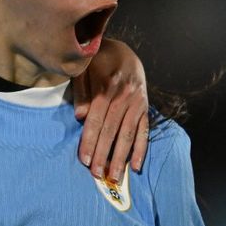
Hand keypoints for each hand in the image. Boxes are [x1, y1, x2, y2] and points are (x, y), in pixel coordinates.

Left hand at [73, 38, 148, 180]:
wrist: (122, 49)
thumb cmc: (97, 60)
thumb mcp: (84, 68)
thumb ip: (82, 91)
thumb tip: (80, 116)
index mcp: (108, 86)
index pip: (97, 120)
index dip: (90, 140)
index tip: (85, 160)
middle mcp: (125, 96)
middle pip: (112, 130)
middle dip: (104, 154)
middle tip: (97, 175)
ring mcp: (138, 103)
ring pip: (128, 134)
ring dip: (121, 157)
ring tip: (114, 176)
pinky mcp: (145, 107)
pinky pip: (144, 130)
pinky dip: (141, 149)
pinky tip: (136, 166)